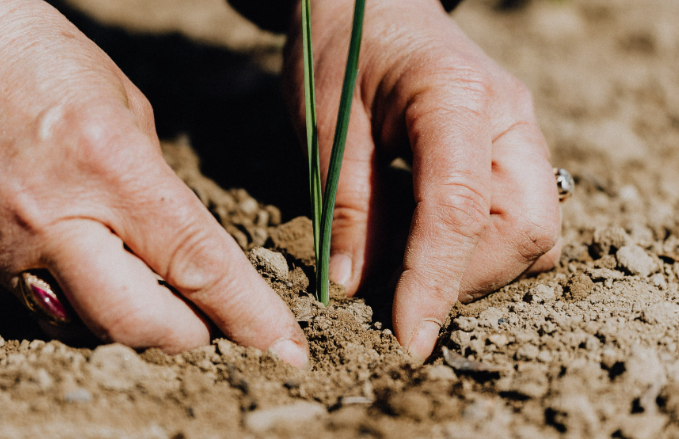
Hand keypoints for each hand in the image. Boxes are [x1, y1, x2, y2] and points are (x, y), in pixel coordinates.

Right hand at [0, 0, 306, 367]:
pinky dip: (92, 311)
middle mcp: (55, 219)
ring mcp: (9, 249)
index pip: (197, 262)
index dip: (248, 313)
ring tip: (166, 299)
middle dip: (191, 334)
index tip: (285, 346)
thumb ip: (160, 190)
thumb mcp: (129, 114)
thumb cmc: (48, 65)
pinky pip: (51, 313)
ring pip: (90, 328)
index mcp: (110, 167)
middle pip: (138, 322)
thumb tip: (186, 249)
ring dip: (141, 325)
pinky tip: (111, 282)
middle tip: (216, 324)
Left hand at [284, 0, 560, 361]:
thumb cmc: (341, 47)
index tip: (409, 339)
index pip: (461, 209)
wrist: (369, 2)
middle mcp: (508, 117)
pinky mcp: (510, 150)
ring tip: (408, 266)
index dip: (436, 282)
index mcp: (456, 97)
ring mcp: (518, 133)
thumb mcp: (327, 121)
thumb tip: (356, 287)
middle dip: (466, 279)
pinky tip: (428, 241)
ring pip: (533, 232)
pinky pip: (519, 219)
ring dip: (476, 268)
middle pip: (525, 230)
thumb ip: (348, 204)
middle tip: (400, 294)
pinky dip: (480, 249)